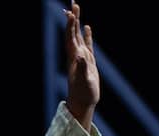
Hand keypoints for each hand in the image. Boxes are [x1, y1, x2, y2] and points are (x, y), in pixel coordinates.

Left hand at [64, 1, 99, 129]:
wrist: (83, 103)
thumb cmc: (83, 94)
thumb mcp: (84, 81)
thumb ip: (82, 67)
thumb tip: (80, 55)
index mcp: (73, 58)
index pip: (70, 37)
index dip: (70, 25)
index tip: (71, 12)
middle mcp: (76, 55)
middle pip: (72, 33)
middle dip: (73, 18)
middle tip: (73, 3)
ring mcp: (81, 57)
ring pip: (78, 36)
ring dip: (77, 23)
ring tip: (77, 9)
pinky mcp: (88, 61)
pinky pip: (87, 44)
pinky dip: (86, 35)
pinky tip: (87, 27)